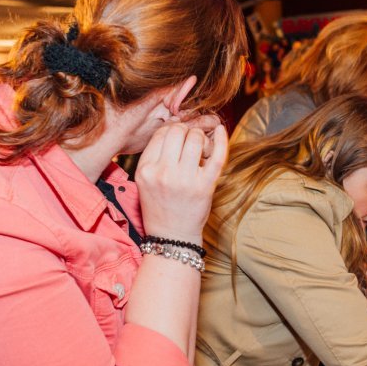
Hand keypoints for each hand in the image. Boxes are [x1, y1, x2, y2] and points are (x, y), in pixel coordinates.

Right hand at [136, 119, 228, 242]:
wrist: (172, 236)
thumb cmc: (160, 206)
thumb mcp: (145, 181)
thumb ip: (154, 157)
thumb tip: (174, 129)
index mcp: (146, 170)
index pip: (160, 134)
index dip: (172, 130)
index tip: (179, 136)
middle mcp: (163, 172)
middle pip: (177, 131)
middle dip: (186, 131)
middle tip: (191, 141)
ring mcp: (185, 179)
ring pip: (195, 138)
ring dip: (201, 137)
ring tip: (201, 148)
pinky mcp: (205, 186)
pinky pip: (217, 155)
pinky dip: (221, 139)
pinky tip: (221, 131)